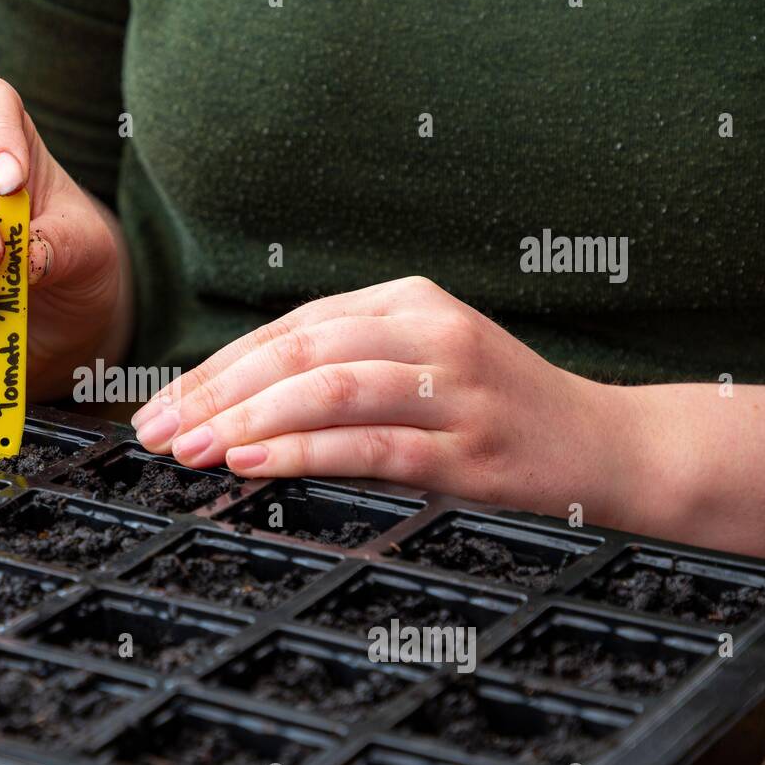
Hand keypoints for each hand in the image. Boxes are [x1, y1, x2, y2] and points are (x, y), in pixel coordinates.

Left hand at [131, 276, 638, 526]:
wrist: (609, 449)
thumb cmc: (496, 412)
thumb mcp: (421, 365)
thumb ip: (344, 368)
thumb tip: (230, 405)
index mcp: (407, 301)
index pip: (288, 327)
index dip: (215, 367)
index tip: (159, 403)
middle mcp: (429, 330)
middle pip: (296, 350)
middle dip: (214, 391)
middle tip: (155, 430)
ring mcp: (453, 387)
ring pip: (327, 388)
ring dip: (246, 419)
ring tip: (189, 447)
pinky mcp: (469, 448)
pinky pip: (370, 445)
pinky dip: (302, 453)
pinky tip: (251, 463)